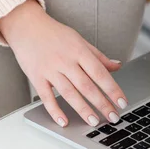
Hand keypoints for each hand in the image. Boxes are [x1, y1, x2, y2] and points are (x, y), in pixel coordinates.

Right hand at [0, 0, 127, 126]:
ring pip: (69, 93)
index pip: (100, 73)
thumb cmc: (55, 34)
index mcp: (79, 51)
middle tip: (113, 117)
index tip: (122, 102)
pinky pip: (46, 97)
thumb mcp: (79, 40)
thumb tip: (117, 66)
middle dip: (102, 103)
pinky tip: (64, 122)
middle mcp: (65, 61)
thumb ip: (98, 56)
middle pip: (87, 86)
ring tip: (94, 122)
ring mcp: (50, 70)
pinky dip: (55, 111)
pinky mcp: (36, 77)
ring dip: (83, 109)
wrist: (27, 26)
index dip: (112, 89)